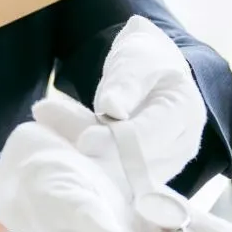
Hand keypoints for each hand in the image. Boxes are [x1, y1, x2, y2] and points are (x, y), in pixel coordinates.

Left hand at [35, 15, 205, 185]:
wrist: (150, 71)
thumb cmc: (148, 60)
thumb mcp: (139, 58)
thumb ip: (127, 81)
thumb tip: (112, 108)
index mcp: (185, 114)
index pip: (153, 135)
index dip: (119, 141)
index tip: (85, 141)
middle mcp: (178, 146)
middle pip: (133, 160)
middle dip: (93, 152)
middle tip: (53, 136)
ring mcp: (158, 164)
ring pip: (114, 169)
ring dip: (79, 153)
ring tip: (46, 126)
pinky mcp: (132, 172)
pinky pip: (104, 169)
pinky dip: (76, 152)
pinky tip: (51, 132)